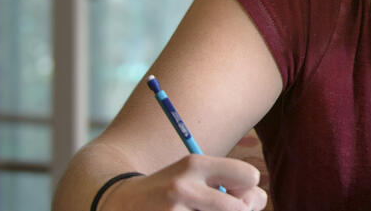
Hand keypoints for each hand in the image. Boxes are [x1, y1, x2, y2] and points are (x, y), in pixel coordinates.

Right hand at [99, 154, 268, 210]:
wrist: (115, 204)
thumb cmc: (168, 195)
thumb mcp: (193, 178)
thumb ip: (230, 186)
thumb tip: (255, 202)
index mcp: (193, 164)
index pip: (249, 177)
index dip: (246, 189)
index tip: (231, 192)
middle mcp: (183, 187)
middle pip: (240, 209)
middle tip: (216, 209)